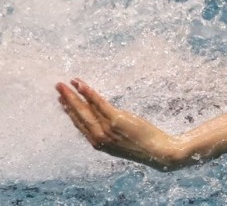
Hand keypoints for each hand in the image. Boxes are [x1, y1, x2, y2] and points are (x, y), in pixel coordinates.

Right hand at [56, 79, 186, 170]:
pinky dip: (88, 93)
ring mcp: (106, 129)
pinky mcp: (116, 120)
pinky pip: (98, 104)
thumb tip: (103, 115)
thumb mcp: (121, 137)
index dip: (69, 111)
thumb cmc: (143, 144)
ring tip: (64, 84)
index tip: (62, 100)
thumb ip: (109, 129)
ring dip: (73, 94)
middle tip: (58, 87)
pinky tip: (81, 85)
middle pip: (78, 115)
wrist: (158, 152)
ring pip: (85, 108)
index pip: (79, 124)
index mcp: (98, 142)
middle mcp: (98, 137)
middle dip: (66, 100)